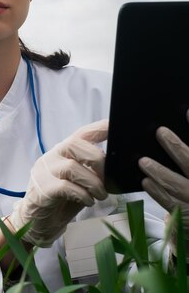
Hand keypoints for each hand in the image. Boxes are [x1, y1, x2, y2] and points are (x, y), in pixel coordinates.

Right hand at [9, 120, 108, 246]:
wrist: (37, 221)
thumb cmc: (62, 200)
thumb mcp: (81, 182)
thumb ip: (92, 171)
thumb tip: (116, 168)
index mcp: (63, 152)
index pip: (81, 134)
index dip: (99, 128)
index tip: (115, 126)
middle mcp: (52, 157)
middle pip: (75, 145)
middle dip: (98, 161)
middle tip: (107, 179)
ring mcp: (45, 172)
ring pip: (72, 167)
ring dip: (93, 182)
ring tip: (101, 195)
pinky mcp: (43, 189)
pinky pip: (66, 187)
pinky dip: (82, 194)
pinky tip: (88, 201)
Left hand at [138, 110, 188, 260]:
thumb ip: (186, 145)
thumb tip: (185, 112)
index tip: (186, 112)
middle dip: (177, 147)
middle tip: (160, 132)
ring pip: (178, 185)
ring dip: (160, 171)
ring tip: (143, 161)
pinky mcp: (185, 214)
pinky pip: (170, 202)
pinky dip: (157, 192)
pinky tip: (146, 181)